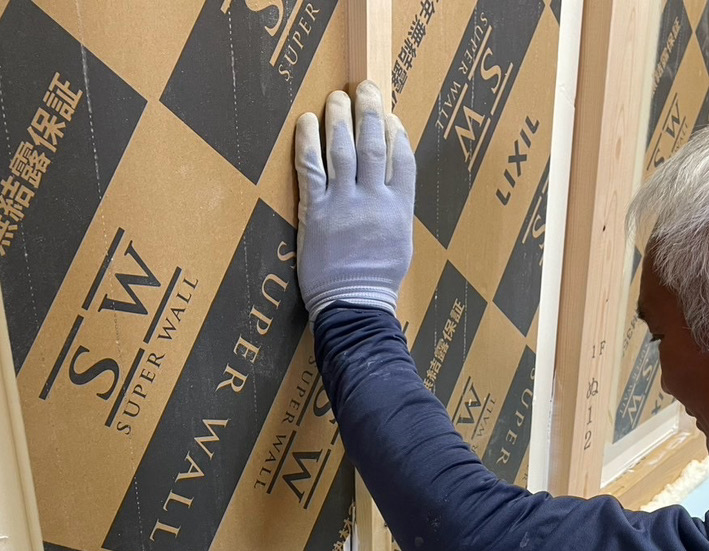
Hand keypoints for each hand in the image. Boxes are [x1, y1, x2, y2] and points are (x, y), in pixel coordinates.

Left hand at [294, 81, 415, 324]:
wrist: (354, 304)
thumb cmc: (376, 281)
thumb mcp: (400, 244)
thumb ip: (395, 211)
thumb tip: (389, 186)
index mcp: (399, 209)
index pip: (402, 159)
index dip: (397, 133)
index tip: (391, 115)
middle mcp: (374, 200)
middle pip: (374, 145)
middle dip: (370, 112)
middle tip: (365, 89)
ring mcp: (344, 204)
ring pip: (343, 150)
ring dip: (340, 118)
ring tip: (337, 98)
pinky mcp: (316, 212)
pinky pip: (311, 168)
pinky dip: (308, 142)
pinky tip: (306, 122)